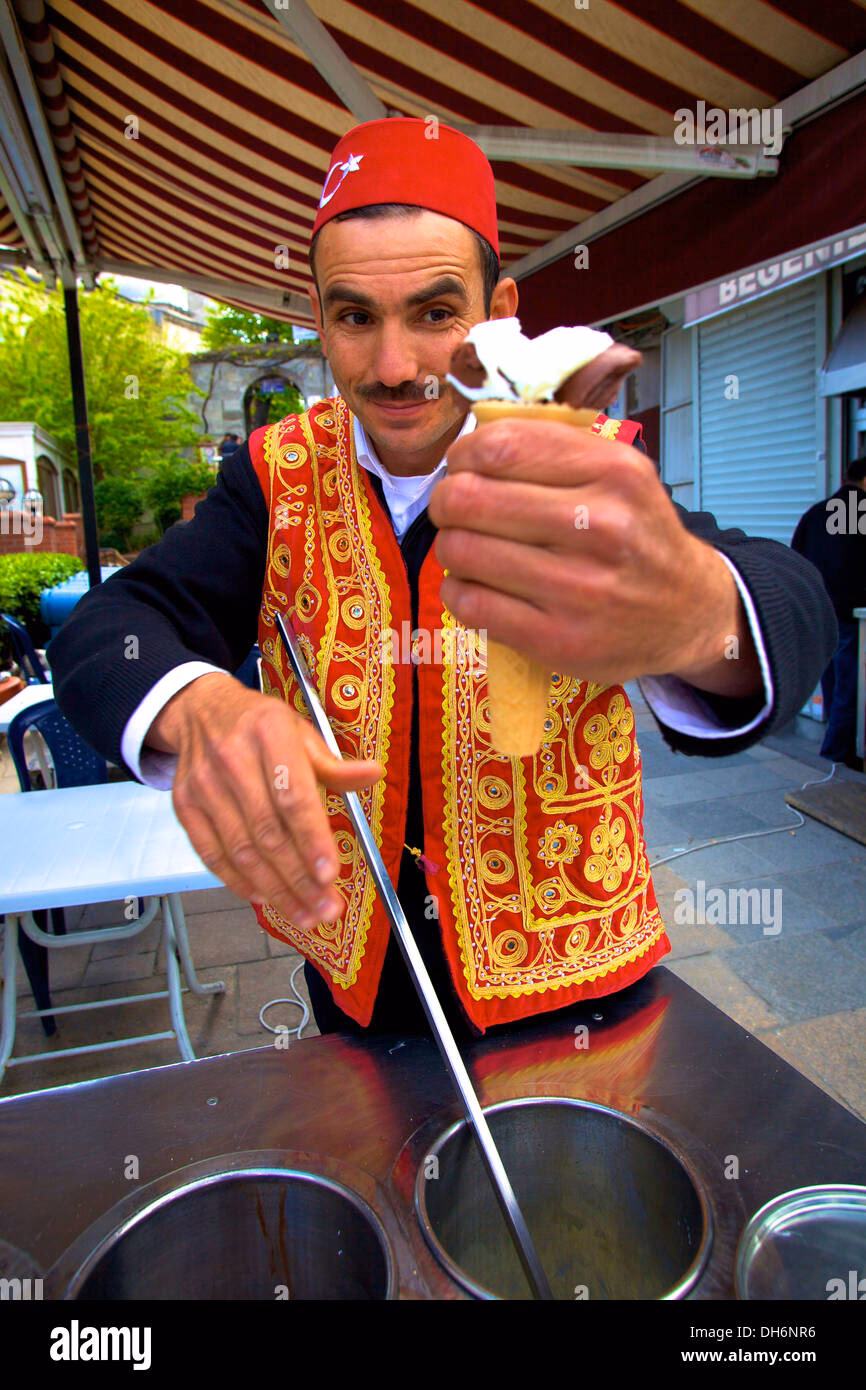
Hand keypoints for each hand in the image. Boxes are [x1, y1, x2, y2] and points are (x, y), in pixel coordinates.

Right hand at [147, 672, 382, 925]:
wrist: (201, 711)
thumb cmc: (261, 727)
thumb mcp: (300, 733)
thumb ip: (333, 764)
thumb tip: (373, 774)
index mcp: (269, 732)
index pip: (292, 796)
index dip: (312, 839)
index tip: (330, 874)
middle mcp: (232, 758)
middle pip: (268, 832)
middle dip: (300, 878)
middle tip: (327, 909)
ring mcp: (203, 785)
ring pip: (241, 850)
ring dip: (275, 890)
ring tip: (306, 915)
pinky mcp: (185, 806)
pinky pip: (212, 854)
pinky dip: (239, 882)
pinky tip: (265, 899)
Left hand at [428, 420, 760, 695]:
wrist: (687, 614)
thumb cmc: (637, 536)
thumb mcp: (619, 474)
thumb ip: (554, 448)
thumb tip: (470, 440)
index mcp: (613, 472)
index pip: (498, 446)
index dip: (463, 456)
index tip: (465, 468)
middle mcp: (600, 526)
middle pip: (469, 499)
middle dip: (447, 503)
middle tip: (456, 512)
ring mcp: (579, 588)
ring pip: (462, 551)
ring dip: (452, 548)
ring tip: (470, 550)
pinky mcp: (558, 640)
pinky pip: (470, 604)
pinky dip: (458, 591)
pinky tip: (476, 586)